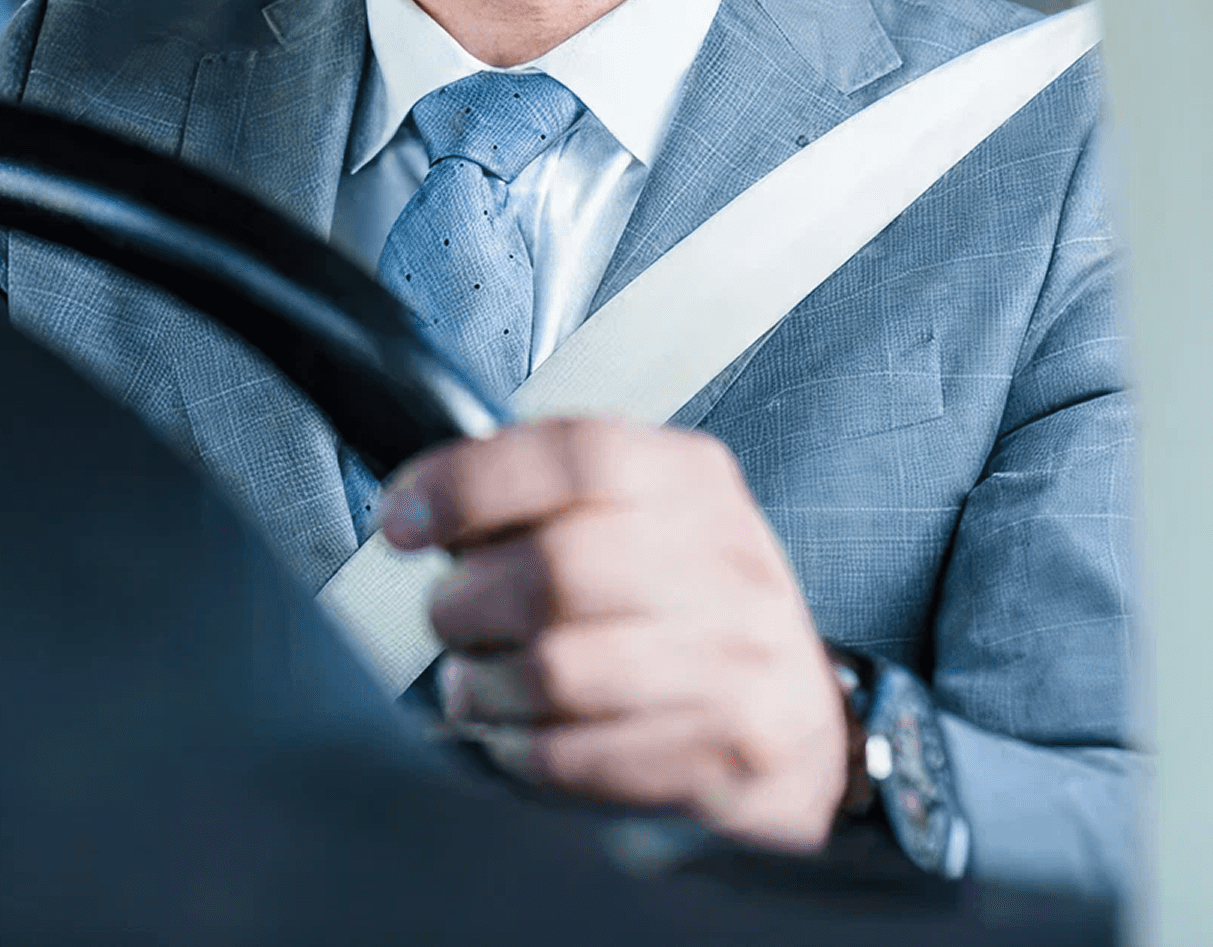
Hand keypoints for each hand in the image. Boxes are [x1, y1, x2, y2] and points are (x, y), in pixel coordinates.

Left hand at [378, 418, 847, 851]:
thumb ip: (544, 496)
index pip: (572, 455)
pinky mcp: (726, 752)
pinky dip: (522, 749)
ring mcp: (735, 661)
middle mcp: (724, 562)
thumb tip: (424, 507)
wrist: (810, 724)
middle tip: (448, 617)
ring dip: (484, 684)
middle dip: (465, 602)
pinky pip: (581, 756)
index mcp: (689, 481)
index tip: (403, 520)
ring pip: (558, 671)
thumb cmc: (691, 607)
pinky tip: (516, 735)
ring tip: (474, 682)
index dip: (468, 483)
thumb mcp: (641, 515)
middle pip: (553, 570)